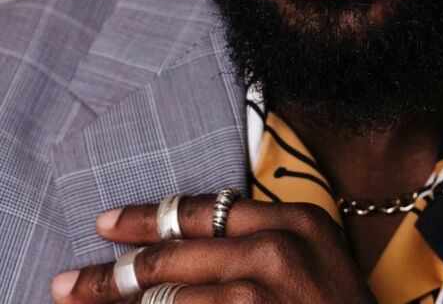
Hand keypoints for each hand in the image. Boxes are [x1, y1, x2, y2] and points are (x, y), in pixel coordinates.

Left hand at [50, 194, 375, 302]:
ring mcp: (263, 297)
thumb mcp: (312, 257)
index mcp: (293, 220)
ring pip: (169, 302)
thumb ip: (260, 238)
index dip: (144, 218)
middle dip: (112, 273)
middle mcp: (278, 250)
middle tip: (67, 282)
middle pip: (173, 257)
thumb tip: (181, 244)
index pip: (200, 211)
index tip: (106, 223)